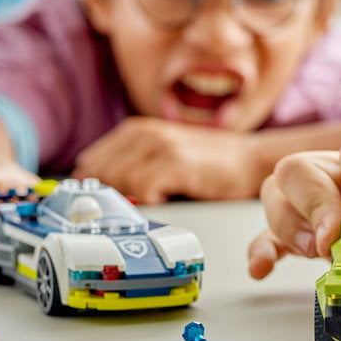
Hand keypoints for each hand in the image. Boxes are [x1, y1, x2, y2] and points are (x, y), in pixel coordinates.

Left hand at [73, 117, 265, 203]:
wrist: (251, 159)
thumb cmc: (208, 164)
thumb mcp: (162, 156)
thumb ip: (131, 166)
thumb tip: (96, 195)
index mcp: (135, 130)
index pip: (89, 163)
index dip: (93, 189)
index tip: (105, 208)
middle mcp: (144, 133)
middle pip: (99, 174)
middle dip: (110, 197)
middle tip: (132, 210)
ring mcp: (161, 146)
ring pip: (119, 182)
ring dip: (133, 200)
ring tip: (157, 201)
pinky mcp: (177, 162)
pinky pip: (142, 188)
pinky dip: (150, 201)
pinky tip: (169, 199)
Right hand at [247, 123, 340, 278]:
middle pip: (304, 167)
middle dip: (312, 203)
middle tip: (334, 241)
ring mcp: (334, 198)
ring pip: (282, 194)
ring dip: (288, 224)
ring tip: (316, 254)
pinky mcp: (326, 230)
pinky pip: (280, 232)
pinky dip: (267, 247)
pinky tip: (264, 269)